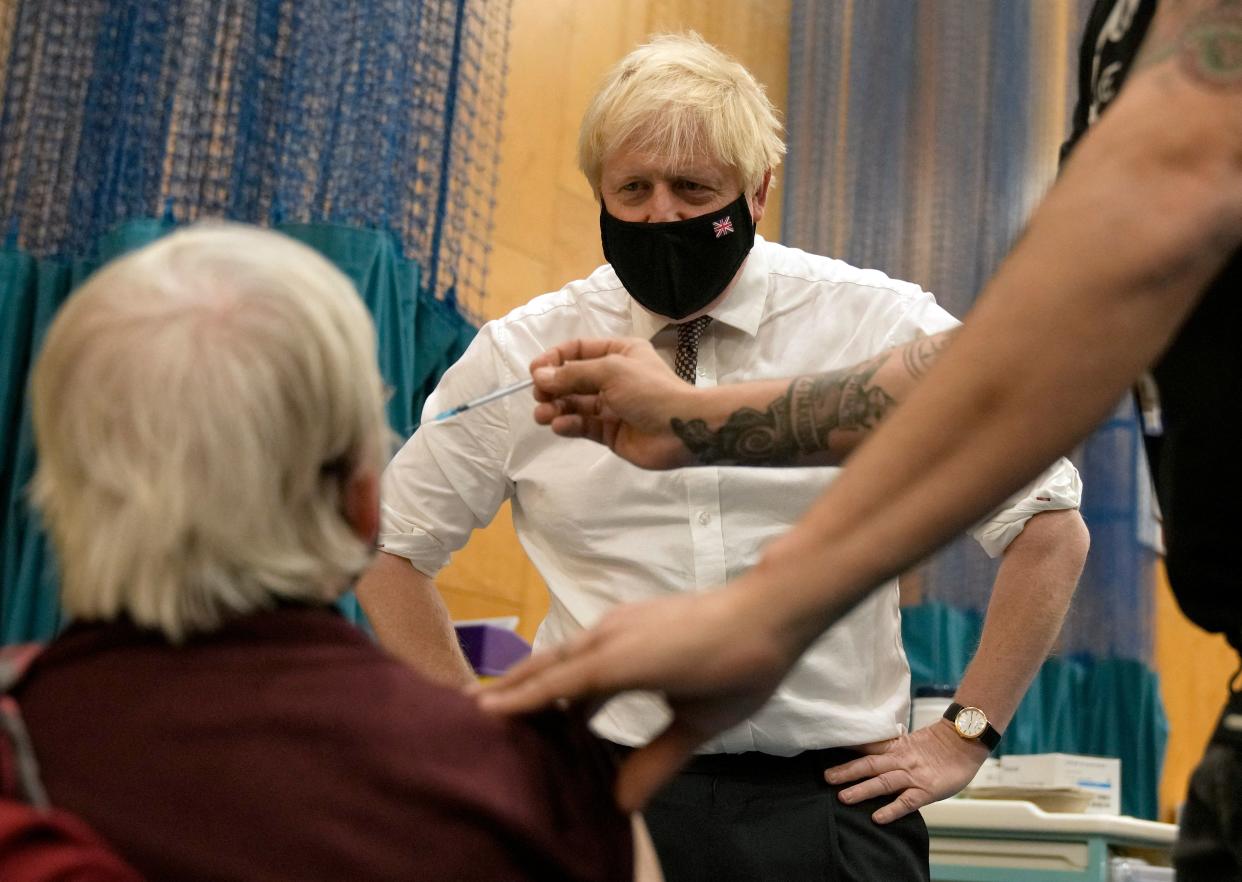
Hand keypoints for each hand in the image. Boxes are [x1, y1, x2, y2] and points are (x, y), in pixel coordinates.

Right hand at [474, 583, 798, 811]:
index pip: (555, 685)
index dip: (517, 702)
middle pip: (548, 663)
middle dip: (510, 685)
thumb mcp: (699, 722)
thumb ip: (657, 760)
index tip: (479, 716)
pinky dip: (565, 669)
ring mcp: (621, 622)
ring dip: (535, 675)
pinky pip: (585, 646)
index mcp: (620, 660)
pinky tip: (569, 694)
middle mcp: (610, 634)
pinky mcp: (634, 619)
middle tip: (470, 706)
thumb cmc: (739, 668)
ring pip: (565, 652)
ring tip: (507, 700)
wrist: (770, 610)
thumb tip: (620, 805)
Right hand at [529, 337, 699, 469]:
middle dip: (553, 387)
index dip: (554, 359)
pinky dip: (569, 425)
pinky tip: (560, 426)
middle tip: (539, 396)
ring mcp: (612, 406)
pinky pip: (583, 425)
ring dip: (556, 408)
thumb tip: (539, 376)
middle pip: (573, 379)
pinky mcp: (610, 431)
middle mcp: (614, 377)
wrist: (681, 429)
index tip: (534, 372)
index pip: (578, 351)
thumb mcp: (610, 372)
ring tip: (543, 415)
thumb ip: (572, 374)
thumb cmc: (649, 391)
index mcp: (619, 353)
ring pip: (575, 404)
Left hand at [825, 720, 989, 823]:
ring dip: (862, 789)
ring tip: (843, 798)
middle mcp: (901, 760)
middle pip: (869, 764)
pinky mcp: (927, 790)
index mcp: (896, 747)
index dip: (847, 749)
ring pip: (883, 782)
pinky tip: (877, 818)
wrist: (965, 743)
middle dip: (847, 772)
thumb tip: (868, 750)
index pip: (867, 746)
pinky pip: (906, 801)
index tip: (826, 751)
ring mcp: (913, 775)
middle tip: (826, 778)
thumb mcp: (911, 742)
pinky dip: (891, 809)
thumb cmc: (939, 745)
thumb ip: (892, 748)